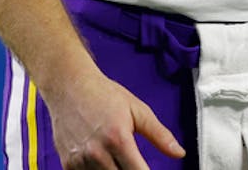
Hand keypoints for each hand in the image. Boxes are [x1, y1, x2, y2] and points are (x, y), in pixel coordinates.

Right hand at [46, 69, 184, 168]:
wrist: (69, 86)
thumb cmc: (104, 95)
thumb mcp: (138, 110)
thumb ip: (160, 134)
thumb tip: (179, 153)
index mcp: (118, 139)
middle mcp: (97, 153)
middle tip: (135, 163)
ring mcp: (80, 160)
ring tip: (119, 160)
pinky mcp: (68, 163)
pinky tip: (104, 163)